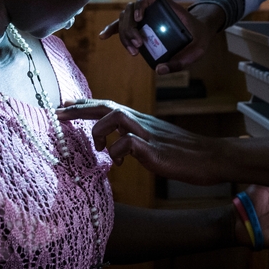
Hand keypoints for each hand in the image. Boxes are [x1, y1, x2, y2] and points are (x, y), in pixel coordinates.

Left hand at [57, 99, 224, 184]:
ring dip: (100, 129)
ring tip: (98, 147)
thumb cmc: (184, 153)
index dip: (86, 104)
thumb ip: (136, 140)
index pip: (109, 105)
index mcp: (140, 120)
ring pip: (116, 116)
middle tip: (57, 112)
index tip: (64, 105)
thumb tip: (119, 147)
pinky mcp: (155, 150)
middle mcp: (142, 122)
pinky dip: (117, 152)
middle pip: (106, 105)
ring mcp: (148, 134)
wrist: (211, 157)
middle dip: (80, 108)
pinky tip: (119, 163)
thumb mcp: (155, 142)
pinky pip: (129, 143)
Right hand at [97, 0, 223, 73]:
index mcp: (167, 6)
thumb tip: (159, 70)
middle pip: (131, 10)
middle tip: (138, 46)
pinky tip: (103, 36)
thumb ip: (181, 60)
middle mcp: (153, 8)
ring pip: (124, 18)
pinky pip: (122, 24)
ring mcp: (144, 16)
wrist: (200, 32)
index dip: (141, 4)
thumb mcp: (197, 49)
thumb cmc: (200, 37)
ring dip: (123, 34)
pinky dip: (112, 29)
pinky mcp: (140, 25)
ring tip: (133, 51)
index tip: (140, 19)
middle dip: (130, 29)